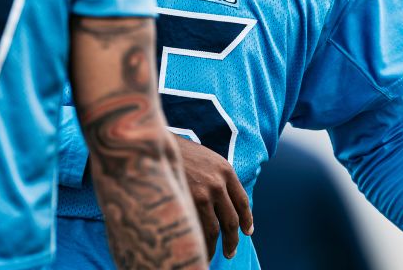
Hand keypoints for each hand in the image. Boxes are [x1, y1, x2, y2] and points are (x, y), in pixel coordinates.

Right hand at [174, 135, 253, 259]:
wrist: (155, 145)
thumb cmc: (177, 154)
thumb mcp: (205, 159)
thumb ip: (217, 177)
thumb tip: (223, 201)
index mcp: (226, 170)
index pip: (242, 201)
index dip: (246, 219)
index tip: (247, 231)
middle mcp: (219, 182)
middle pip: (232, 219)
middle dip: (233, 239)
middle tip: (230, 252)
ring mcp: (204, 193)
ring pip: (216, 229)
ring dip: (217, 247)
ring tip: (213, 257)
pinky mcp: (188, 202)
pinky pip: (200, 229)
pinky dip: (202, 244)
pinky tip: (199, 250)